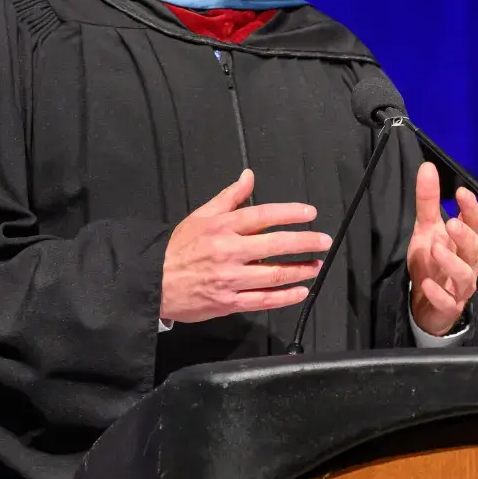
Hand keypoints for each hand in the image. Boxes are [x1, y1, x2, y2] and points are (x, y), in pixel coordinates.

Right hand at [161, 169, 333, 324]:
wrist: (153, 282)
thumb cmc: (178, 248)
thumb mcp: (200, 216)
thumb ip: (229, 197)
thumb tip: (249, 176)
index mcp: (222, 227)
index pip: (263, 215)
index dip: (290, 213)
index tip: (311, 213)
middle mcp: (228, 252)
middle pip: (275, 245)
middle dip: (305, 242)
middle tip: (324, 241)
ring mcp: (230, 279)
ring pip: (273, 275)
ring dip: (300, 270)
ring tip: (316, 265)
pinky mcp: (229, 302)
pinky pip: (263, 301)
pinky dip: (285, 297)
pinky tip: (301, 291)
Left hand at [408, 162, 477, 336]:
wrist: (426, 306)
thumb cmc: (431, 264)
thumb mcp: (425, 230)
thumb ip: (428, 201)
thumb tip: (428, 167)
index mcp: (463, 243)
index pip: (474, 223)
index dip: (470, 208)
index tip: (461, 192)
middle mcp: (467, 263)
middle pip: (474, 248)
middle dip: (465, 236)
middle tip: (450, 223)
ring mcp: (460, 287)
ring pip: (464, 275)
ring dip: (451, 262)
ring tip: (435, 249)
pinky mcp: (450, 307)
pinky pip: (448, 302)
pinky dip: (438, 293)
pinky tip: (426, 284)